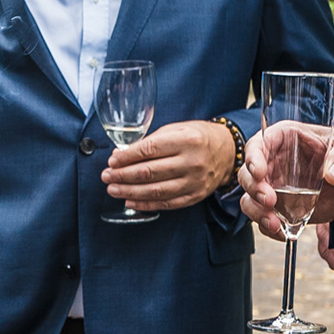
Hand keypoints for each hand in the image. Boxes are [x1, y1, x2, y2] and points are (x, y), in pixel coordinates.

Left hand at [101, 119, 235, 213]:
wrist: (226, 152)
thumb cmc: (197, 137)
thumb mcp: (177, 129)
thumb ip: (150, 141)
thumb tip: (121, 155)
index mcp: (187, 140)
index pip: (150, 150)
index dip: (127, 157)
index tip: (112, 161)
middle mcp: (192, 162)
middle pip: (150, 172)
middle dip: (123, 175)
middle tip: (106, 176)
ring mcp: (195, 182)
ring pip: (156, 190)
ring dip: (130, 191)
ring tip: (112, 189)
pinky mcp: (195, 196)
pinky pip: (167, 203)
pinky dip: (146, 204)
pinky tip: (130, 201)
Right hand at [240, 123, 333, 244]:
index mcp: (286, 138)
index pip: (260, 144)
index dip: (254, 158)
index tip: (260, 173)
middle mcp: (275, 161)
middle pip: (248, 173)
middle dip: (254, 189)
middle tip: (270, 201)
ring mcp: (277, 186)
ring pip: (250, 198)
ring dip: (257, 212)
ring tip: (275, 223)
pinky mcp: (283, 207)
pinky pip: (265, 218)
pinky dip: (269, 228)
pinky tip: (283, 233)